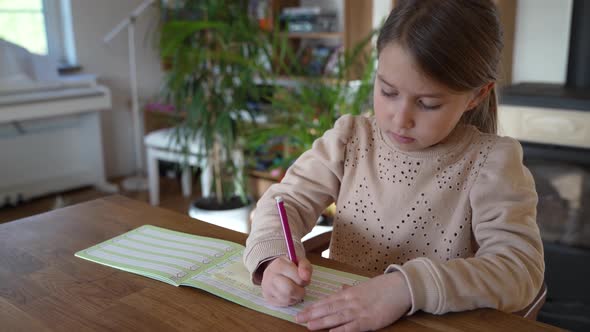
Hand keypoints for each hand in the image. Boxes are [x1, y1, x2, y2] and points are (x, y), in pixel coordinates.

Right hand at [261, 256, 312, 306]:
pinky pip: (283, 304)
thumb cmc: (289, 266)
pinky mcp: (268, 298)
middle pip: (290, 290)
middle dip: (300, 291)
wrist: (274, 270)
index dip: (305, 281)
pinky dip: (290, 301)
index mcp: (279, 264)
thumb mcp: (299, 261)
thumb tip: (305, 278)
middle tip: (301, 287)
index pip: (298, 279)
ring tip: (295, 290)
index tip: (303, 278)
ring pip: (287, 299)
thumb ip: (305, 267)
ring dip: (295, 297)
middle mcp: (270, 276)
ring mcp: (267, 288)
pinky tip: (289, 294)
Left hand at [296, 272, 410, 330]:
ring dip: (322, 322)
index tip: (302, 311)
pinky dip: (341, 330)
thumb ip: (350, 289)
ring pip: (336, 317)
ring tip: (308, 326)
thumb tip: (340, 288)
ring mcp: (359, 311)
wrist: (400, 288)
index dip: (313, 306)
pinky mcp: (369, 321)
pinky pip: (352, 327)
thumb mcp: (364, 286)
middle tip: (298, 319)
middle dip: (312, 314)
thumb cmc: (383, 287)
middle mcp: (351, 301)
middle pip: (328, 308)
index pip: (327, 300)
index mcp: (349, 293)